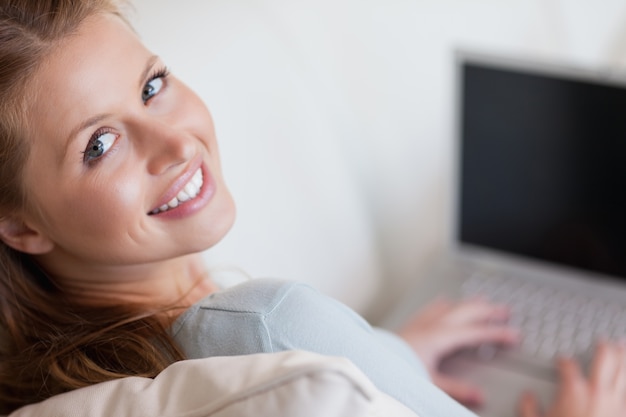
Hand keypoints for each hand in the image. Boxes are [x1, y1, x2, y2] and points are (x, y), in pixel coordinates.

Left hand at [397, 297, 518, 405]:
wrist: (372, 362)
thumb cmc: (398, 371)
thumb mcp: (431, 384)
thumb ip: (456, 389)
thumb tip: (479, 396)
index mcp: (440, 337)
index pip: (476, 333)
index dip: (497, 333)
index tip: (514, 335)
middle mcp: (432, 325)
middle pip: (466, 312)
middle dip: (488, 311)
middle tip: (505, 311)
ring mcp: (421, 322)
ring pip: (451, 307)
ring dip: (469, 304)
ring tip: (483, 300)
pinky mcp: (412, 324)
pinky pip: (432, 308)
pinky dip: (444, 304)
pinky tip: (445, 301)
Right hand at [519, 341, 625, 416]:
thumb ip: (529, 409)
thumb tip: (528, 397)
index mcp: (573, 391)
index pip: (568, 364)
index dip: (563, 360)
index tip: (562, 361)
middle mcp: (598, 392)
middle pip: (605, 356)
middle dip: (604, 346)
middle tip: (603, 342)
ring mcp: (616, 403)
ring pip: (624, 370)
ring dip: (624, 356)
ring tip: (623, 347)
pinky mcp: (625, 414)